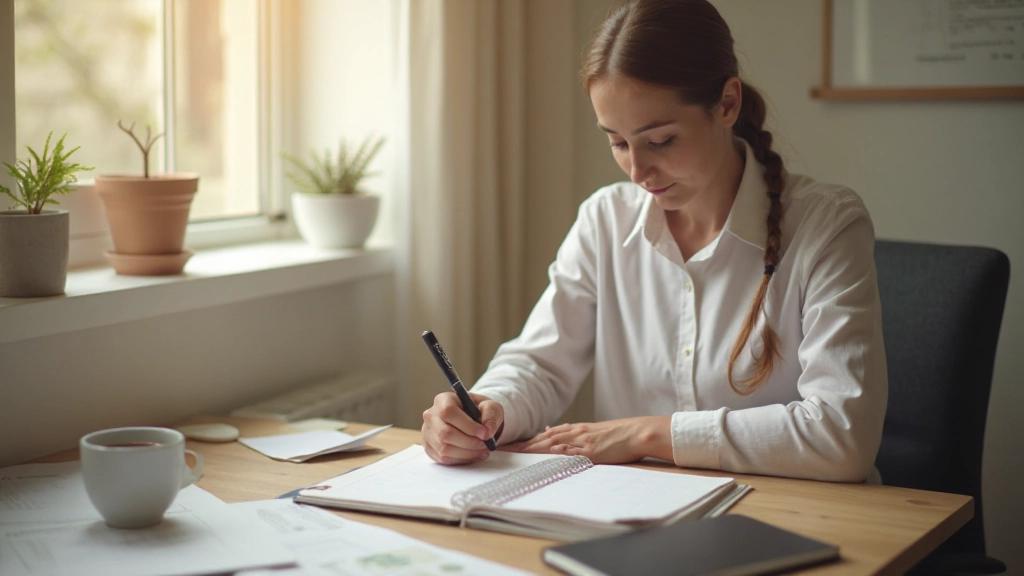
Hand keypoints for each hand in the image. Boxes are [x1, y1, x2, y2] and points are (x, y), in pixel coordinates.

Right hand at [421, 391, 503, 464]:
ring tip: (482, 450)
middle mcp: (431, 416)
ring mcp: (428, 433)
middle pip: (445, 433)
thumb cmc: (479, 411)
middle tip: (485, 445)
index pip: (448, 412)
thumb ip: (491, 414)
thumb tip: (488, 430)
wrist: (472, 420)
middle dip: (469, 442)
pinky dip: (462, 459)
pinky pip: (444, 459)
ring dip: (467, 453)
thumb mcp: (490, 406)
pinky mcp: (430, 448)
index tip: (485, 433)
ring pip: (444, 449)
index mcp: (443, 400)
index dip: (467, 425)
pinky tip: (473, 454)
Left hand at [504, 417, 670, 463]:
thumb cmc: (615, 435)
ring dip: (533, 448)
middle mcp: (574, 433)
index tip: (507, 446)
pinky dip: (559, 452)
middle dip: (521, 446)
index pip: (542, 436)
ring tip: (516, 453)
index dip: (524, 442)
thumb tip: (547, 431)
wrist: (636, 432)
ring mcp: (582, 441)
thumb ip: (568, 433)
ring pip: (553, 443)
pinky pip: (573, 451)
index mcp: (572, 430)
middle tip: (502, 450)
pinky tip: (548, 454)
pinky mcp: (593, 450)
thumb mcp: (589, 431)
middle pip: (542, 440)